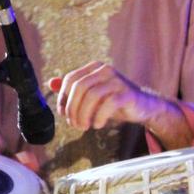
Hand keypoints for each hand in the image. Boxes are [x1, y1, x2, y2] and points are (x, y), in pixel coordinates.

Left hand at [49, 61, 164, 130]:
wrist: (142, 107)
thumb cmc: (113, 101)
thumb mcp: (91, 94)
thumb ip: (73, 88)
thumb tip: (51, 82)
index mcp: (95, 67)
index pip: (70, 79)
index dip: (63, 98)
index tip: (64, 115)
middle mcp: (106, 70)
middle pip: (79, 87)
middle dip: (72, 109)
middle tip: (74, 124)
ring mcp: (118, 80)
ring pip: (92, 96)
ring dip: (84, 115)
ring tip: (84, 126)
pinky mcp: (128, 93)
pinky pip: (108, 104)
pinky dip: (99, 117)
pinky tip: (98, 124)